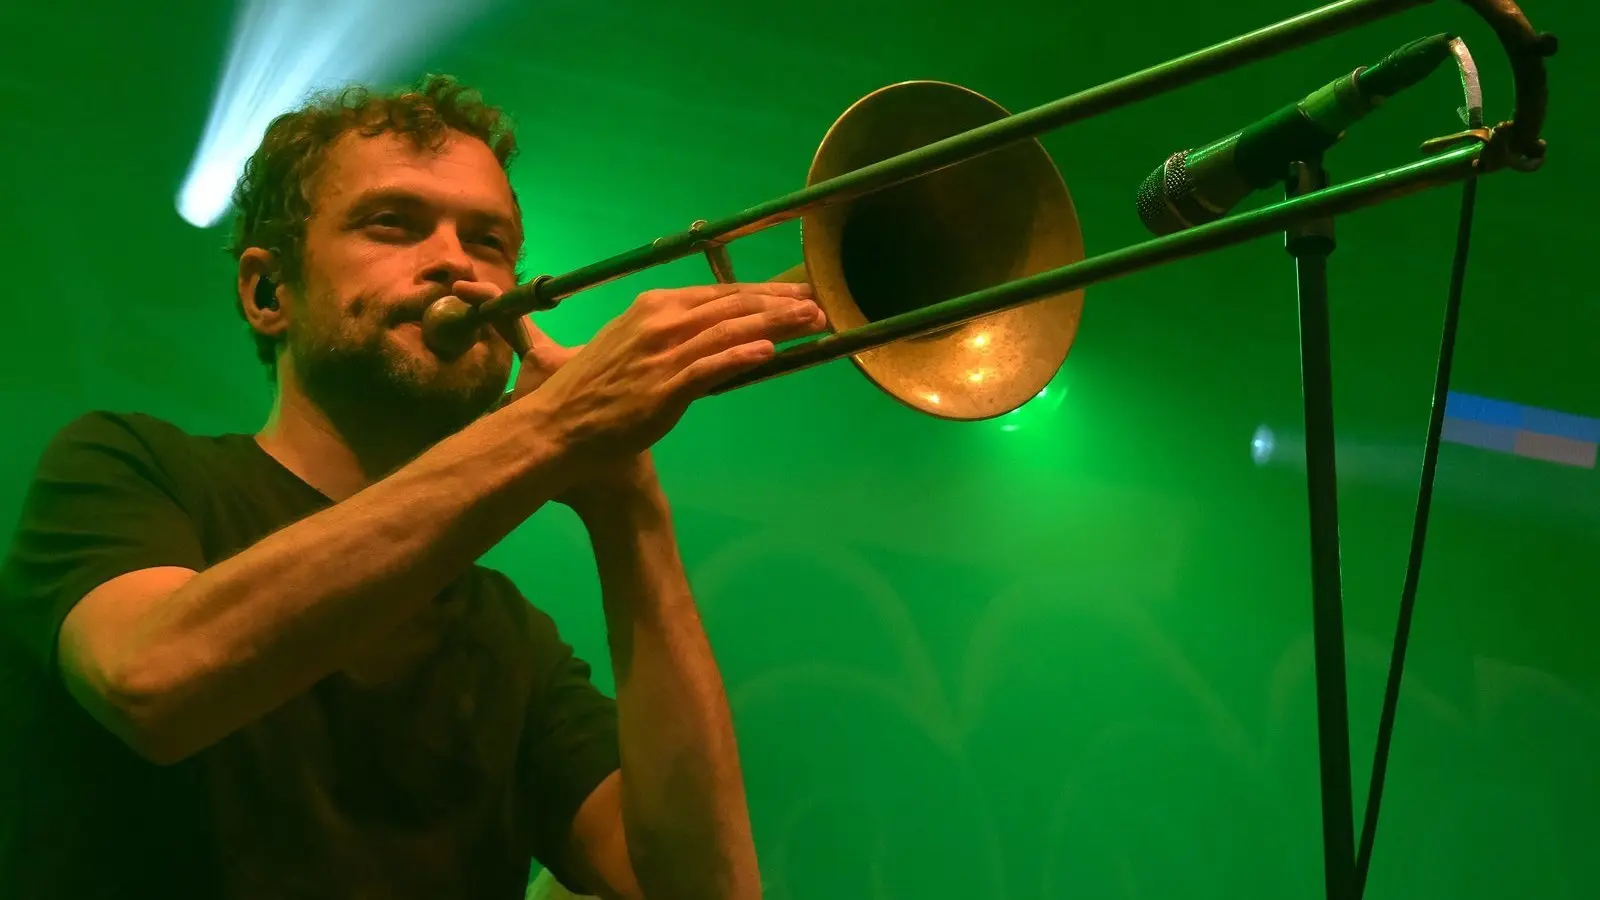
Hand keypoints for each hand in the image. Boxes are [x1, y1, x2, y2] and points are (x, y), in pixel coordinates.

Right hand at [453, 277, 826, 494]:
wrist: (559, 425)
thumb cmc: (593, 390)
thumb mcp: (629, 346)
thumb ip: (670, 335)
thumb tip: (712, 332)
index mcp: (653, 306)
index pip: (719, 293)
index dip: (762, 293)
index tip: (795, 295)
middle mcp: (661, 321)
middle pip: (733, 306)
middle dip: (780, 305)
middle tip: (818, 304)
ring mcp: (663, 353)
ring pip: (730, 331)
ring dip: (777, 326)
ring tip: (812, 324)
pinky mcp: (665, 387)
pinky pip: (711, 367)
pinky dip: (742, 356)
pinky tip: (771, 353)